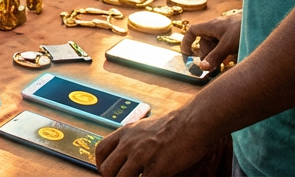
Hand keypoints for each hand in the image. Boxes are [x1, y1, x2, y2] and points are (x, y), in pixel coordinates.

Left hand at [95, 108, 215, 176]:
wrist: (193, 123)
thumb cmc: (174, 126)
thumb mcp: (145, 127)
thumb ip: (133, 138)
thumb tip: (126, 150)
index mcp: (125, 133)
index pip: (101, 150)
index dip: (101, 164)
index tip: (107, 171)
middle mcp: (129, 144)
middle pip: (107, 168)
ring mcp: (141, 156)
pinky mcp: (157, 168)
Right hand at [182, 15, 240, 71]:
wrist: (266, 20)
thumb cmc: (244, 28)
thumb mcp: (227, 45)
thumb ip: (215, 57)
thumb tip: (202, 68)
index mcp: (211, 27)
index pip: (193, 32)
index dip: (187, 41)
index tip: (186, 54)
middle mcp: (218, 30)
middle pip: (206, 44)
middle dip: (207, 56)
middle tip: (212, 68)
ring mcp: (228, 35)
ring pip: (218, 48)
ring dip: (220, 58)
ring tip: (226, 65)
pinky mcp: (237, 39)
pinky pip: (229, 49)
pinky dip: (230, 56)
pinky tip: (237, 61)